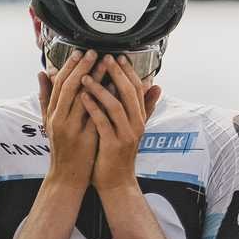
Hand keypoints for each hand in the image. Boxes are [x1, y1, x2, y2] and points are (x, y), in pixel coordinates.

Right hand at [38, 49, 99, 187]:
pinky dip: (104, 100)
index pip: (59, 84)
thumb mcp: (48, 122)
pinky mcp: (86, 138)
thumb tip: (41, 73)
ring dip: (96, 79)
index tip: (80, 52)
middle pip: (70, 87)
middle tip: (94, 52)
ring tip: (106, 64)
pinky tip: (113, 89)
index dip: (69, 66)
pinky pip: (96, 115)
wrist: (66, 176)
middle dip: (83, 67)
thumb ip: (45, 97)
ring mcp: (72, 129)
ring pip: (84, 99)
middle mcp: (59, 119)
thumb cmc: (61, 147)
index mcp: (51, 113)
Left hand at [79, 55, 161, 193]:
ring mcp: (126, 135)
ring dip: (100, 88)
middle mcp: (136, 124)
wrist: (115, 183)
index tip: (117, 56)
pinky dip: (93, 107)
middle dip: (116, 73)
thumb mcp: (133, 127)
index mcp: (139, 118)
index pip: (137, 88)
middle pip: (128, 92)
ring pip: (115, 105)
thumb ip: (144, 107)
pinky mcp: (114, 145)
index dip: (128, 71)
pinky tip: (82, 97)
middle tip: (103, 57)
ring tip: (86, 76)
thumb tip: (156, 86)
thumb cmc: (118, 153)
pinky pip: (103, 122)